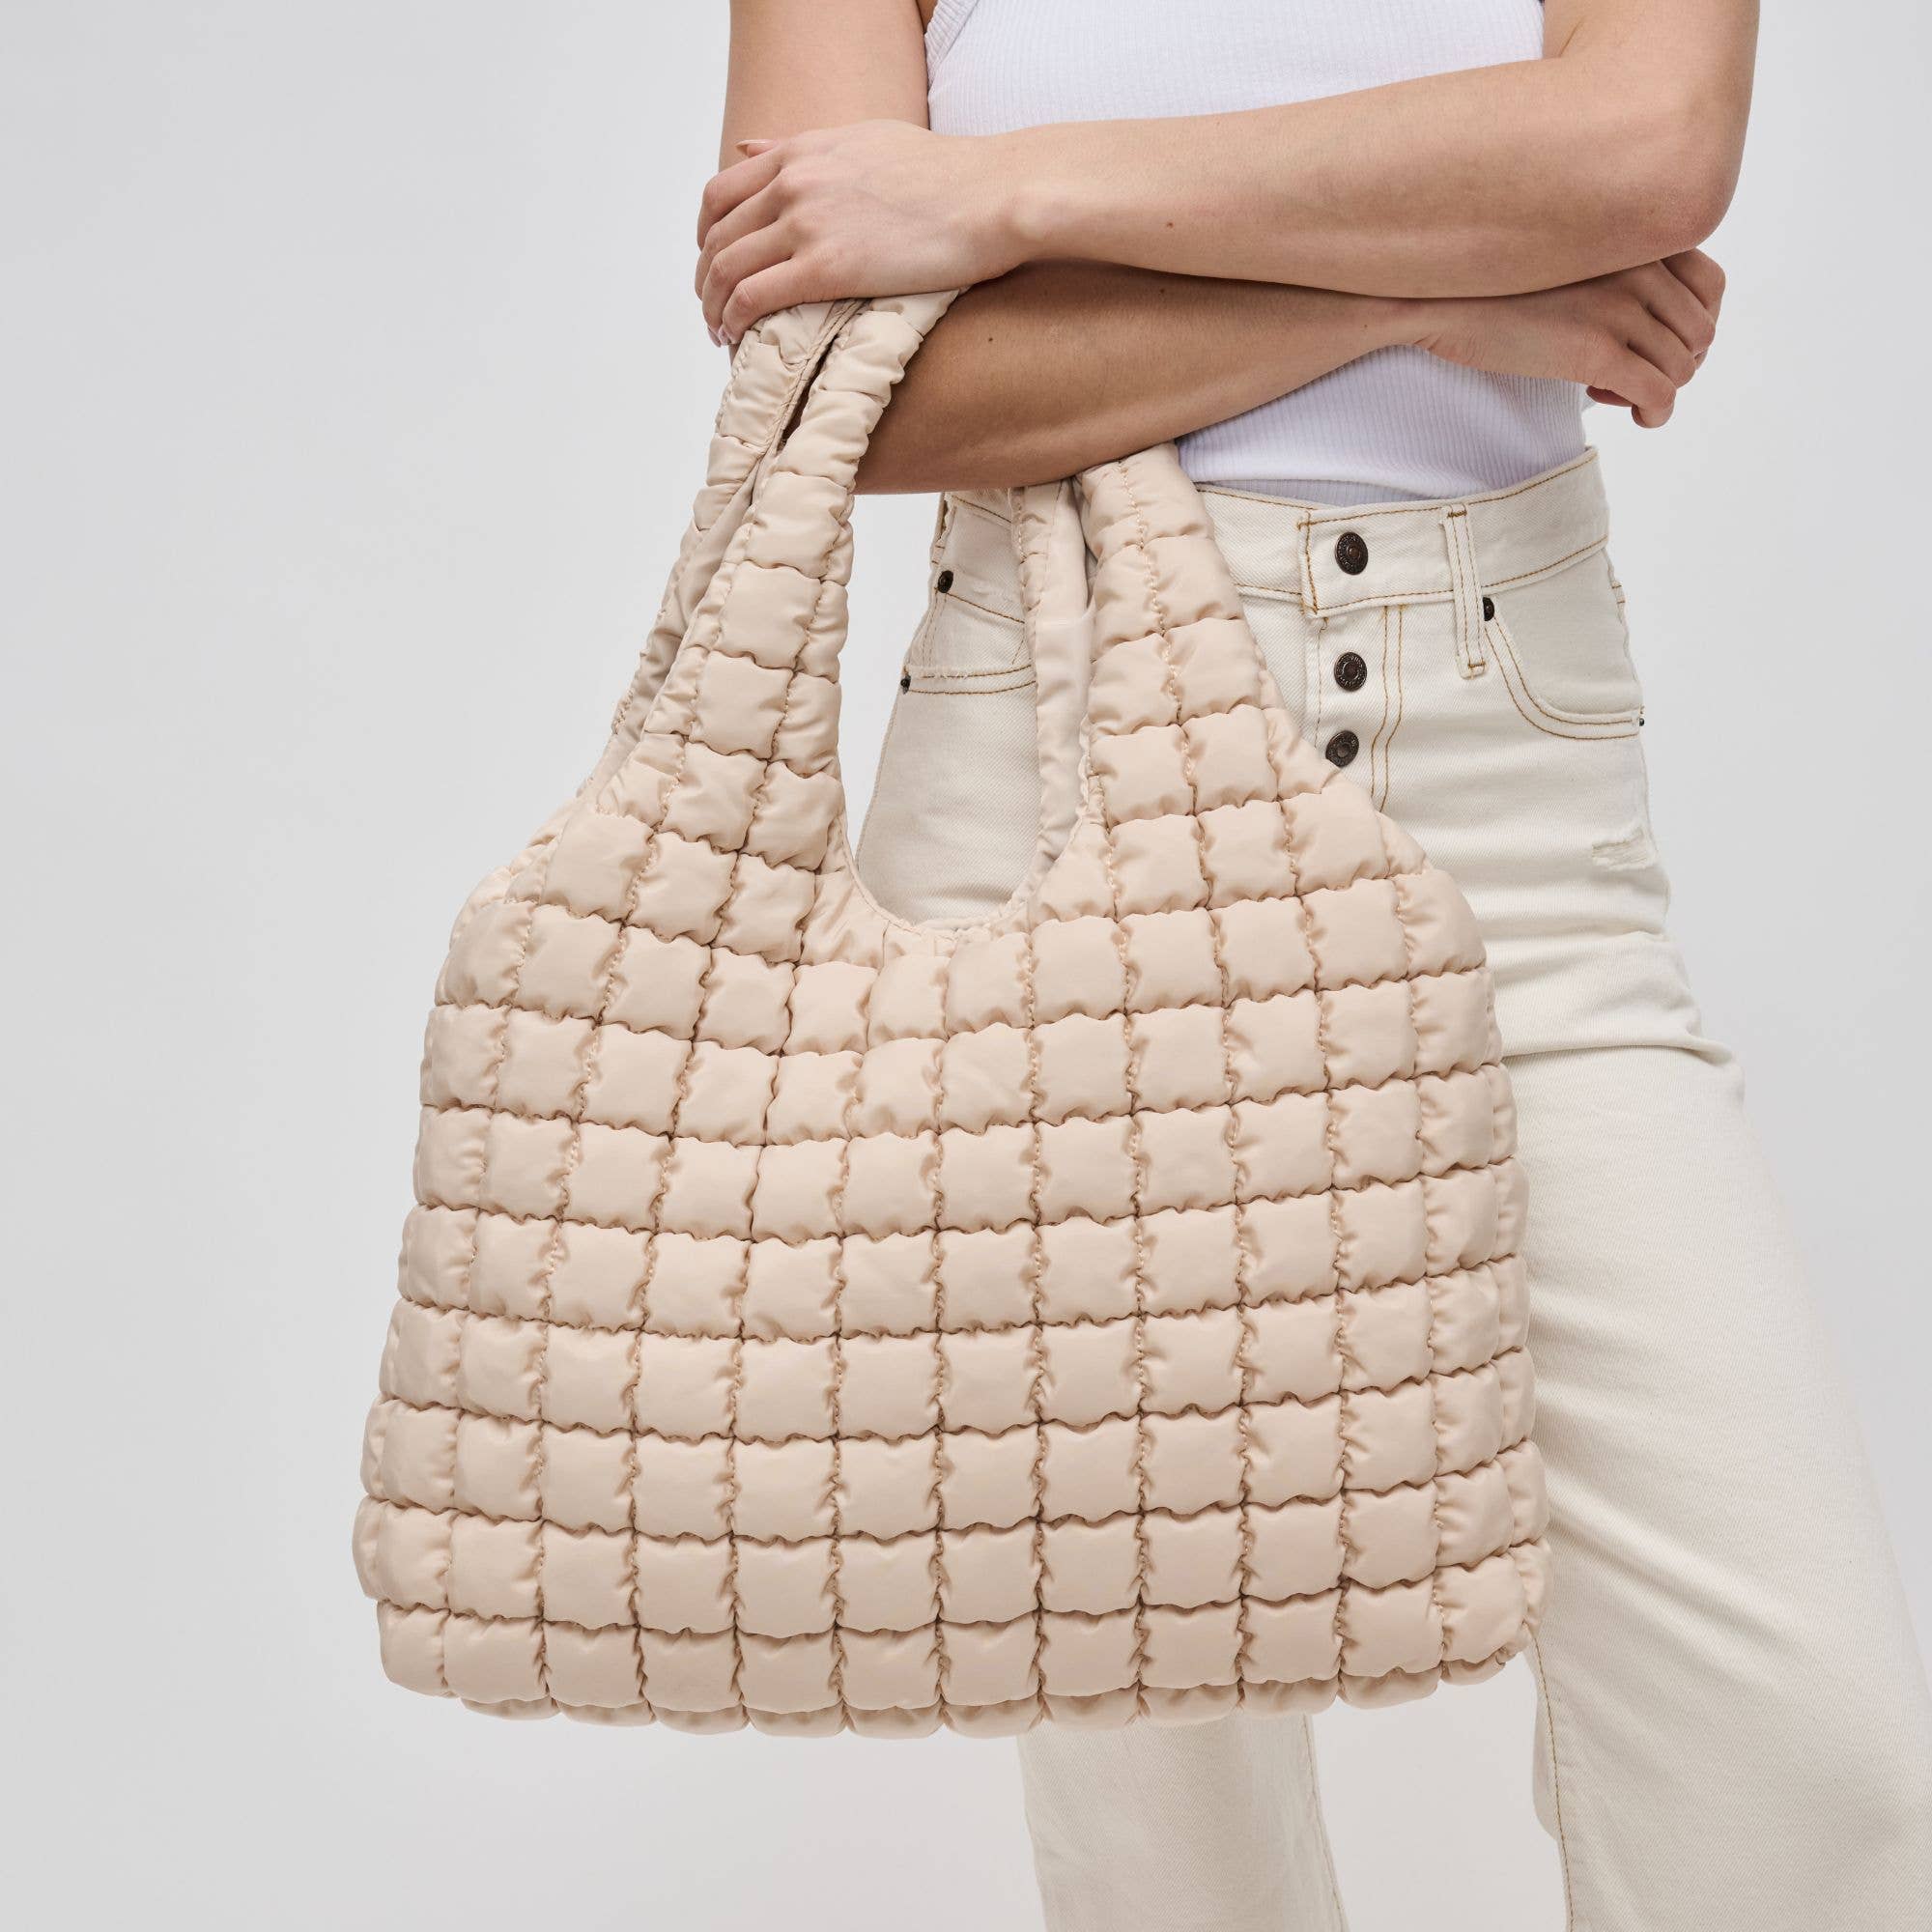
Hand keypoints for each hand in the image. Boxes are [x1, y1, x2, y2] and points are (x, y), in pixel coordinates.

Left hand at [695, 121, 1020, 341]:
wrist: (988, 195)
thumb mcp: (862, 137)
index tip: (713, 264)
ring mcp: (806, 224)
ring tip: (721, 334)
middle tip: (714, 310)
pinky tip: (737, 341)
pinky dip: (734, 321)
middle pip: (717, 237)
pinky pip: (754, 297)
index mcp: (800, 152)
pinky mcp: (826, 267)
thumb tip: (748, 146)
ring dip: (714, 307)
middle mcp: (793, 183)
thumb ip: (801, 145)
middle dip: (706, 280)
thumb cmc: (944, 174)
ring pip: (727, 269)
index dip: (706, 236)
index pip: (721, 193)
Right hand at [1408, 251, 1724, 426]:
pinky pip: (1659, 393)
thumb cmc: (1492, 288)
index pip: (1712, 285)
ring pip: (1682, 368)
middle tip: (1629, 377)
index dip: (1694, 326)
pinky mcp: (1596, 350)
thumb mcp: (1566, 262)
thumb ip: (1612, 275)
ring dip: (1658, 390)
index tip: (1658, 346)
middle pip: (1700, 334)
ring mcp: (1620, 308)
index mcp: (1634, 242)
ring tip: (1616, 393)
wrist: (1440, 299)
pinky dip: (1656, 413)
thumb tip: (1641, 322)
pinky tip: (1634, 416)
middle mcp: (1638, 269)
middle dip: (1673, 364)